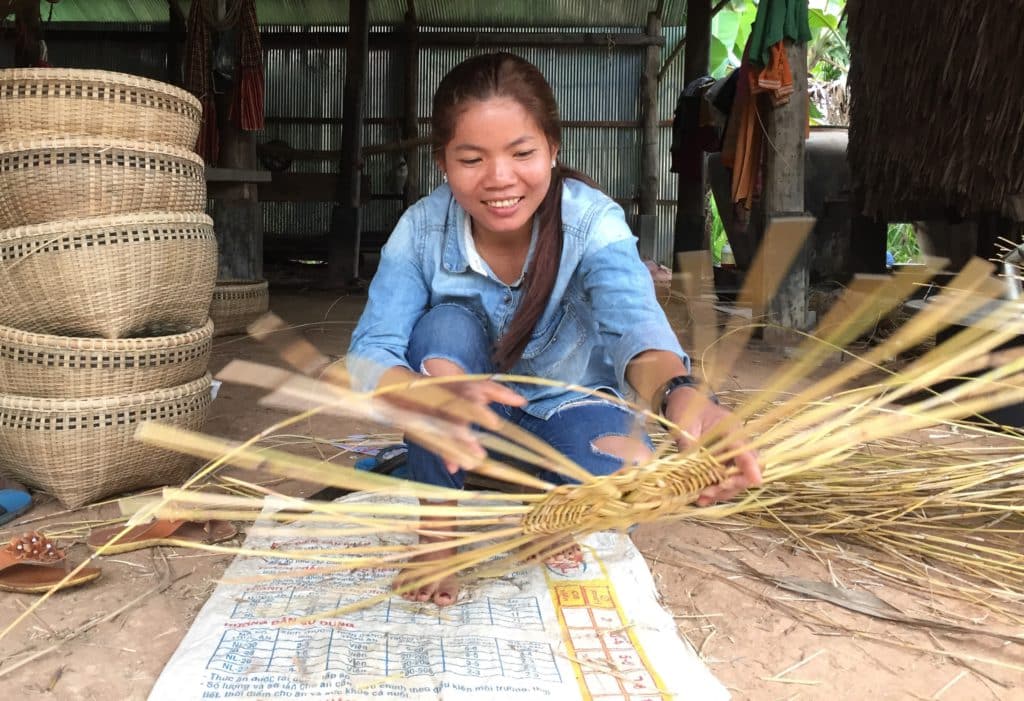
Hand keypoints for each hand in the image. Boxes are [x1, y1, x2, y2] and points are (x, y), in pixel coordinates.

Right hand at [387, 377, 525, 473]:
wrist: (416, 384)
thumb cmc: (455, 386)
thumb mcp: (477, 384)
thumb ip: (500, 393)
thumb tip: (523, 401)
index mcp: (459, 389)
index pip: (469, 399)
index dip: (480, 411)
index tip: (494, 424)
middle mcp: (444, 402)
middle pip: (454, 420)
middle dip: (465, 437)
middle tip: (480, 455)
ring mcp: (431, 415)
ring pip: (443, 435)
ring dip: (455, 451)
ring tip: (469, 465)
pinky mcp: (423, 427)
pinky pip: (433, 443)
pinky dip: (443, 455)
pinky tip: (453, 467)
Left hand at [664, 387, 761, 505]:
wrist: (684, 399)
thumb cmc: (686, 407)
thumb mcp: (685, 425)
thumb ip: (688, 446)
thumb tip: (687, 471)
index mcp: (731, 429)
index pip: (745, 449)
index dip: (751, 466)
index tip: (756, 481)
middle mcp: (736, 442)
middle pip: (745, 469)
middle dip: (731, 486)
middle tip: (708, 494)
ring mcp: (730, 451)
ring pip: (736, 477)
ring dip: (722, 491)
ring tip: (701, 499)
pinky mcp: (723, 459)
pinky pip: (725, 477)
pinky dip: (716, 489)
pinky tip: (702, 496)